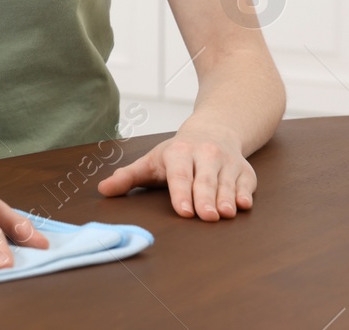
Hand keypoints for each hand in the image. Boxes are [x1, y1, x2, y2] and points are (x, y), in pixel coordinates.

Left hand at [96, 124, 255, 220]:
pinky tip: (243, 204)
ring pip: (226, 182)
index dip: (181, 193)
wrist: (214, 131)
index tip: (183, 211)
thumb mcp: (150, 162)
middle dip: (204, 199)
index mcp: (178, 153)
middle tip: (205, 217)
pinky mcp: (245, 171)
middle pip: (204, 180)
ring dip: (226, 198)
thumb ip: (127, 177)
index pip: (179, 175)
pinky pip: (246, 183)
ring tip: (225, 214)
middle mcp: (205, 155)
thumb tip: (102, 191)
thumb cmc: (177, 154)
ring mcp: (227, 162)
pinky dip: (245, 193)